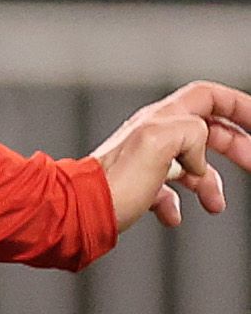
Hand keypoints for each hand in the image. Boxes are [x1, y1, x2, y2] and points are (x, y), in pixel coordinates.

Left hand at [91, 82, 250, 231]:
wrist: (78, 212)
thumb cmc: (112, 183)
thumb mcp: (156, 145)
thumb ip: (188, 132)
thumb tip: (200, 150)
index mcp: (160, 120)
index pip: (208, 97)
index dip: (239, 106)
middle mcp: (153, 136)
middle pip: (207, 131)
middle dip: (236, 147)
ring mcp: (146, 161)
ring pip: (192, 165)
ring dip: (210, 185)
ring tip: (214, 205)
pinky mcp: (138, 186)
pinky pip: (168, 192)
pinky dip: (177, 205)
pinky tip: (173, 216)